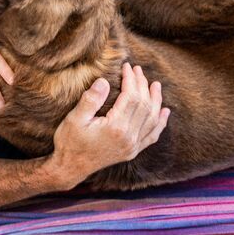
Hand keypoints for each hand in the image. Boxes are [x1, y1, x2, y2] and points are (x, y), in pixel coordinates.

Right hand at [52, 63, 169, 185]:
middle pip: (144, 105)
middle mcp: (128, 138)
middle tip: (138, 70)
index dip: (131, 79)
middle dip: (142, 85)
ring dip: (155, 100)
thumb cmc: (69, 142)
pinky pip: (152, 135)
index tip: (127, 66)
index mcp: (115, 128)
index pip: (131, 97)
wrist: (70, 168)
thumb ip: (90, 100)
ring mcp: (132, 146)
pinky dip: (160, 123)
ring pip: (152, 119)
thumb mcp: (74, 118)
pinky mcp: (132, 151)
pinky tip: (164, 112)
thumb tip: (104, 81)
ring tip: (155, 85)